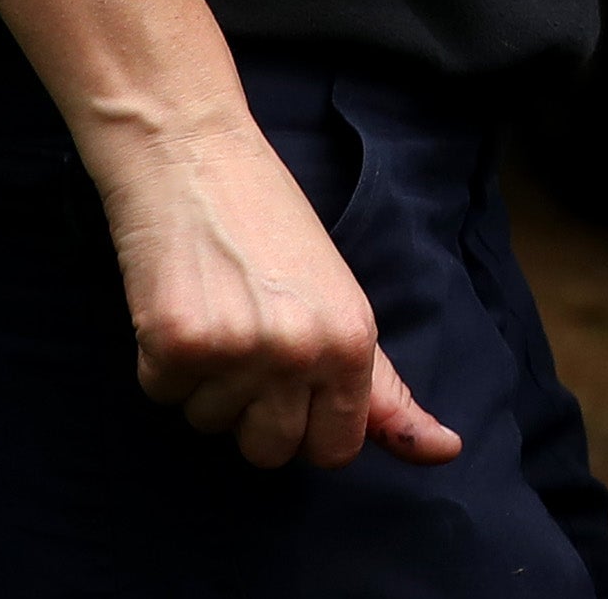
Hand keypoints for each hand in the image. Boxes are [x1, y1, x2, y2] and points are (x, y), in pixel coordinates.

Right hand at [92, 112, 462, 470]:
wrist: (195, 155)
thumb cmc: (271, 225)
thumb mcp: (341, 300)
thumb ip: (382, 386)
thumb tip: (445, 452)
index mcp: (352, 340)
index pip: (336, 450)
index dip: (308, 423)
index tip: (294, 379)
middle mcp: (301, 351)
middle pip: (270, 453)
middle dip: (252, 413)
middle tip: (249, 337)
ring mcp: (237, 350)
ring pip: (210, 425)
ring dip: (205, 382)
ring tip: (215, 307)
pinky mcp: (176, 344)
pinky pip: (163, 394)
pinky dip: (162, 359)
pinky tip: (179, 302)